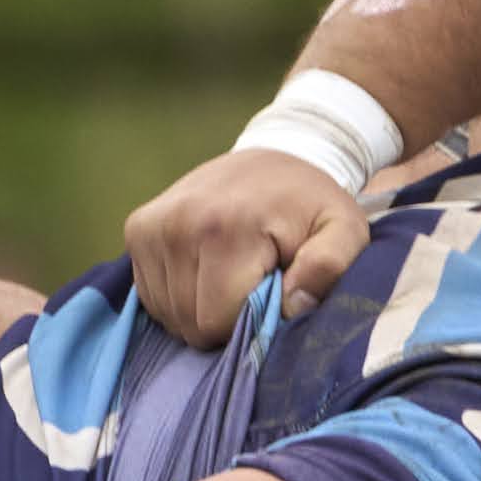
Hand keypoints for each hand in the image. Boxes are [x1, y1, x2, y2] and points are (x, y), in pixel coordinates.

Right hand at [123, 146, 368, 347]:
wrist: (274, 156)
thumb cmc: (310, 205)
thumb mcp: (344, 229)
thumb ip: (331, 266)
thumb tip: (293, 305)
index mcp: (224, 227)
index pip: (215, 323)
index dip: (248, 322)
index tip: (270, 292)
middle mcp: (177, 225)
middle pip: (188, 323)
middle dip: (223, 318)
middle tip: (251, 283)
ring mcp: (150, 227)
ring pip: (167, 314)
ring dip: (199, 308)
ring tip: (228, 275)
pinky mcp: (137, 229)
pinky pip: (150, 296)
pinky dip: (178, 295)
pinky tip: (204, 270)